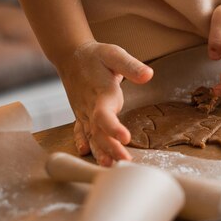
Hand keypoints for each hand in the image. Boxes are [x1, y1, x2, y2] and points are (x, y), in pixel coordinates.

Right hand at [55, 41, 152, 165]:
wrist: (71, 56)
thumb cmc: (97, 56)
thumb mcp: (114, 54)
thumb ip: (131, 66)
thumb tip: (148, 75)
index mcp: (100, 94)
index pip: (104, 115)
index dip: (113, 127)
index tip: (125, 138)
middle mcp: (90, 106)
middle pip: (99, 132)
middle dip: (110, 148)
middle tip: (124, 161)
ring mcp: (84, 112)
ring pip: (91, 135)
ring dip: (99, 150)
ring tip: (109, 166)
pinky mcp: (82, 114)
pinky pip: (81, 131)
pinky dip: (83, 142)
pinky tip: (85, 152)